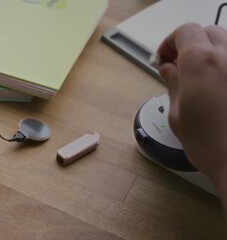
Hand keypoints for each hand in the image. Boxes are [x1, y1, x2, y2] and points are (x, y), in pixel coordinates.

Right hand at [157, 23, 226, 189]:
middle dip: (189, 45)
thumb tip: (169, 70)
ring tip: (199, 76)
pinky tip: (217, 87)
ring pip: (225, 43)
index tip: (164, 58)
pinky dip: (223, 67)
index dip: (170, 43)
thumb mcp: (178, 115)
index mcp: (201, 63)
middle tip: (178, 65)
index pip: (185, 32)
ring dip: (209, 53)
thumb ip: (173, 84)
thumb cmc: (214, 146)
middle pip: (207, 32)